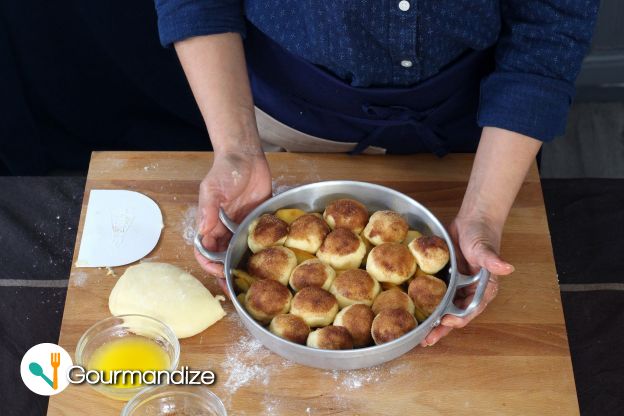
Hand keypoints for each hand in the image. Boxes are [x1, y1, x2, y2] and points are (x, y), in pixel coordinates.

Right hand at [194, 151, 271, 294]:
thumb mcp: (212, 188)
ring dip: (243, 267)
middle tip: (236, 290)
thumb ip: (208, 209)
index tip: (219, 273)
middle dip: (226, 274)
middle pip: (223, 258)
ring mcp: (241, 227)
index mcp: (210, 224)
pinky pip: (258, 242)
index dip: (209, 265)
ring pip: (239, 253)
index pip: (206, 251)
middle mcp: (225, 229)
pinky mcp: (258, 223)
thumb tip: (203, 230)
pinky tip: (269, 265)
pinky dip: (260, 253)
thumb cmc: (225, 170)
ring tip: (253, 285)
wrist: (246, 156)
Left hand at [421, 214, 514, 345]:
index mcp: (483, 290)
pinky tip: (415, 311)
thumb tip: (507, 267)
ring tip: (418, 332)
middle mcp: (470, 292)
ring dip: (432, 320)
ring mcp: (457, 286)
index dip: (457, 319)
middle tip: (425, 340)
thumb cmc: (482, 234)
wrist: (473, 219)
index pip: (469, 310)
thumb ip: (492, 260)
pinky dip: (427, 304)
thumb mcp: (484, 248)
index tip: (444, 321)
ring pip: (444, 308)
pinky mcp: (447, 279)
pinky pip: (436, 294)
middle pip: (455, 315)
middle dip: (441, 328)